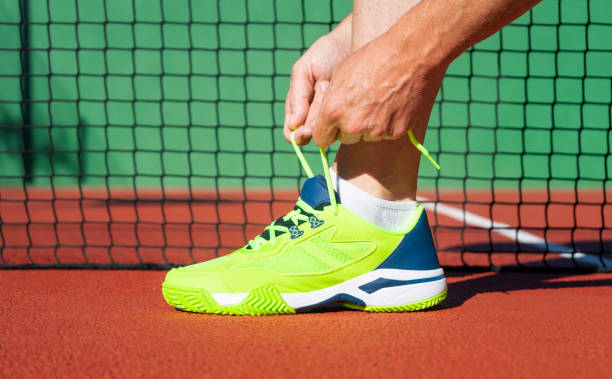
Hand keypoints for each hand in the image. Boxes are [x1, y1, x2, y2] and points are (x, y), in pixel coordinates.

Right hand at [283, 17, 351, 144]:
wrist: (354, 42)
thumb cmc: (325, 54)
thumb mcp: (304, 70)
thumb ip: (297, 97)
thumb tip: (293, 126)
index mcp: (297, 108)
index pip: (291, 134)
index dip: (298, 136)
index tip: (307, 129)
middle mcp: (314, 116)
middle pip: (311, 134)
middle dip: (316, 116)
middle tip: (322, 88)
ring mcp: (333, 117)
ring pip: (328, 131)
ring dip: (329, 110)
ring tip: (332, 83)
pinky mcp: (350, 116)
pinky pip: (345, 126)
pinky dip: (345, 114)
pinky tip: (347, 94)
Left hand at [311, 31, 447, 147]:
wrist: (411, 54)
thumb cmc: (374, 57)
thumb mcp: (341, 73)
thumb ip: (330, 100)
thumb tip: (324, 115)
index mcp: (334, 110)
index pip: (321, 139)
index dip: (327, 132)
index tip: (332, 127)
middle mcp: (353, 125)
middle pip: (344, 139)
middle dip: (349, 128)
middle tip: (362, 106)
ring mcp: (376, 131)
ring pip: (366, 137)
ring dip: (370, 126)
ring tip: (381, 100)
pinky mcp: (396, 132)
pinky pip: (387, 134)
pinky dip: (389, 124)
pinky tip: (394, 104)